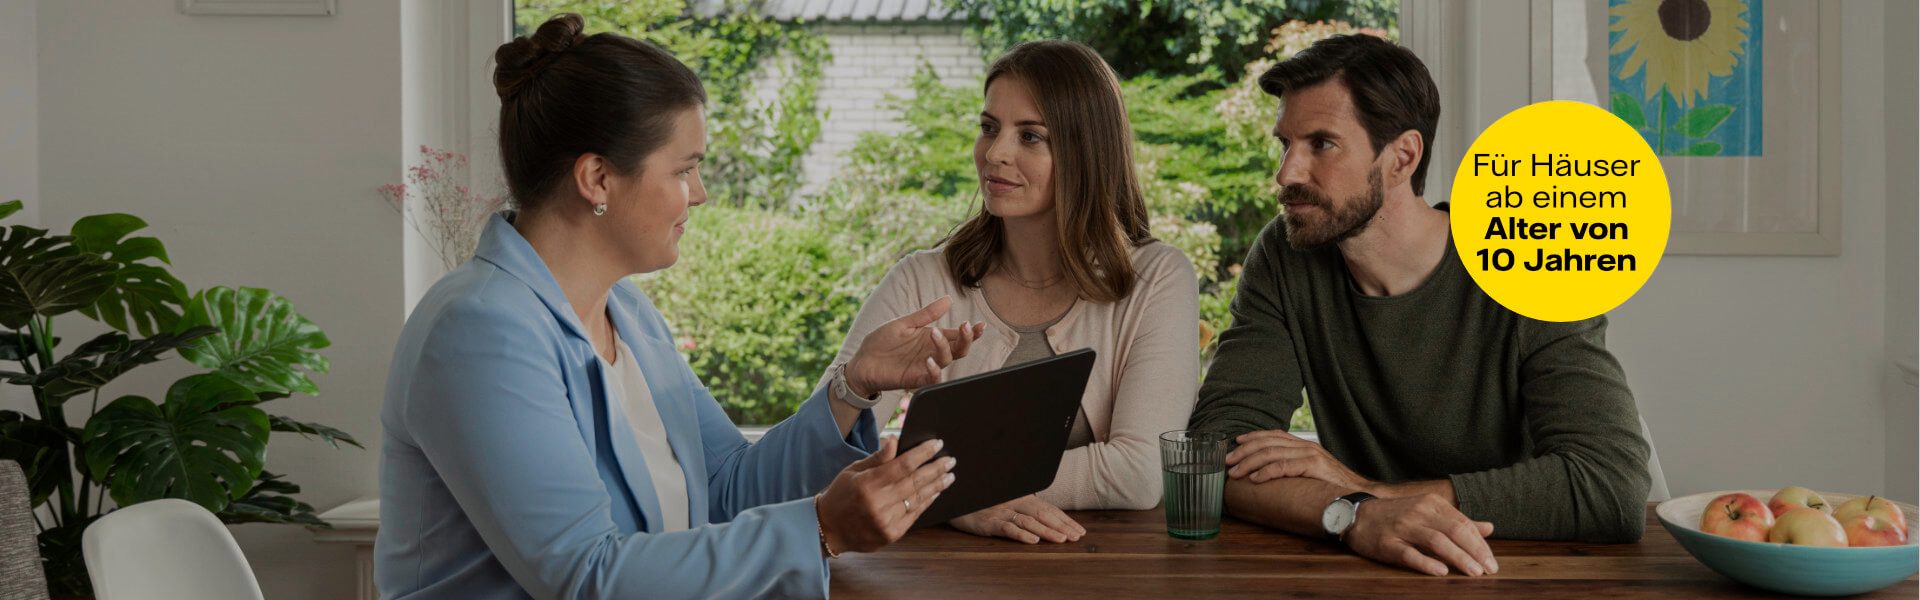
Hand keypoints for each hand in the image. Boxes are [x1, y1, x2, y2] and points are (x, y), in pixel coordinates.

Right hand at [817, 436, 957, 553]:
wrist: (828, 529)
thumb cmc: (840, 495)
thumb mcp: (853, 471)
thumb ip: (877, 457)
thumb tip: (895, 440)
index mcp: (867, 484)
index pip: (902, 465)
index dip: (923, 453)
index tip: (937, 444)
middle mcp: (877, 503)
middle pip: (915, 482)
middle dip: (936, 469)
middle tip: (950, 460)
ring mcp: (885, 521)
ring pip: (918, 499)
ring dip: (936, 486)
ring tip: (949, 475)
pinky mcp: (891, 534)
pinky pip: (914, 515)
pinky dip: (927, 502)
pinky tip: (935, 492)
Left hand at [846, 296, 985, 395]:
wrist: (862, 361)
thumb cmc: (882, 342)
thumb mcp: (905, 323)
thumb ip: (926, 314)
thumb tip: (948, 299)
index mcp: (932, 339)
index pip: (957, 336)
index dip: (971, 332)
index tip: (980, 325)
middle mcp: (932, 353)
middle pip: (959, 349)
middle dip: (966, 339)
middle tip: (966, 327)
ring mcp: (925, 366)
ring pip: (947, 361)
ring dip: (945, 347)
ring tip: (935, 333)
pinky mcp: (915, 379)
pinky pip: (931, 379)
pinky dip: (934, 371)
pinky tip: (930, 361)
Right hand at [949, 495, 1084, 543]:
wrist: (957, 498)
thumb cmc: (982, 502)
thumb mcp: (1005, 503)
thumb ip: (1023, 508)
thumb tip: (1045, 519)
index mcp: (1021, 497)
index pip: (1048, 508)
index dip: (1065, 519)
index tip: (1079, 530)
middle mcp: (1014, 502)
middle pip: (1043, 514)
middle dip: (1062, 525)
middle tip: (1076, 537)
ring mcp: (1002, 511)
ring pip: (1029, 521)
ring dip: (1047, 530)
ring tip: (1061, 539)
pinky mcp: (989, 521)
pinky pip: (1008, 527)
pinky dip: (1021, 534)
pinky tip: (1033, 540)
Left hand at [1226, 430, 1371, 490]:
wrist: (1359, 494)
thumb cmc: (1332, 487)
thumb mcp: (1311, 473)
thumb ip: (1294, 467)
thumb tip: (1270, 473)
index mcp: (1304, 445)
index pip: (1274, 435)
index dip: (1253, 437)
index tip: (1236, 443)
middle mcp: (1305, 446)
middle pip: (1268, 442)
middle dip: (1244, 451)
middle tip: (1228, 461)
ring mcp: (1310, 454)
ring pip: (1271, 453)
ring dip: (1249, 462)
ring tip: (1235, 472)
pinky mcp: (1313, 465)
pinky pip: (1284, 466)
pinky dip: (1266, 471)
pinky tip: (1255, 478)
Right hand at [1344, 494, 1498, 576]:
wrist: (1356, 515)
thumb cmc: (1397, 515)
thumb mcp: (1428, 511)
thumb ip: (1458, 521)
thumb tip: (1489, 528)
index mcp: (1431, 504)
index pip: (1463, 524)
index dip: (1480, 543)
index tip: (1491, 561)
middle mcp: (1418, 512)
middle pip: (1454, 531)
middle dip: (1475, 551)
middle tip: (1489, 569)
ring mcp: (1402, 528)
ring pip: (1436, 542)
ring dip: (1459, 558)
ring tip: (1474, 572)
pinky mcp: (1387, 544)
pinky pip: (1409, 554)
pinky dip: (1427, 563)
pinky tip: (1441, 572)